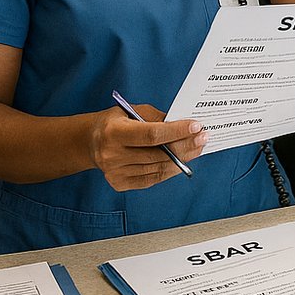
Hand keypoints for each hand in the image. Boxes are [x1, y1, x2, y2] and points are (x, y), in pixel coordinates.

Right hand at [87, 105, 206, 191]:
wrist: (91, 141)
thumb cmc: (116, 122)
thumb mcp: (133, 111)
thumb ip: (158, 118)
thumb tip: (186, 125)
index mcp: (113, 132)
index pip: (152, 134)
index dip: (177, 131)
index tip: (196, 126)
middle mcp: (111, 155)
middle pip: (158, 154)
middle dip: (185, 146)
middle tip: (203, 137)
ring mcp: (114, 172)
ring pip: (158, 169)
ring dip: (182, 159)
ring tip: (197, 148)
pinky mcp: (119, 183)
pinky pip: (152, 179)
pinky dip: (170, 171)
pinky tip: (182, 161)